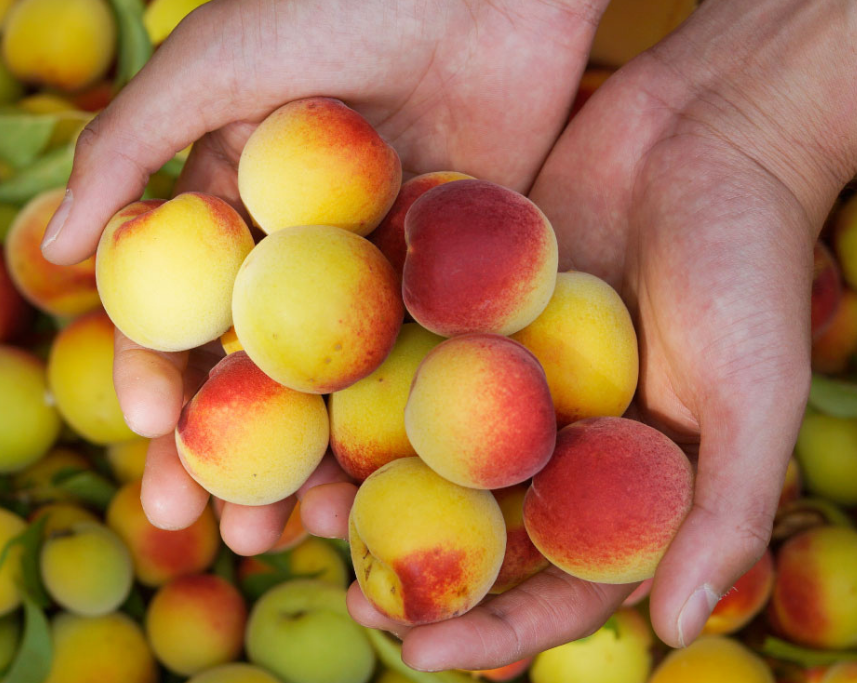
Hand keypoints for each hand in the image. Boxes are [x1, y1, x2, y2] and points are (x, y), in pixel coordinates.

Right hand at [39, 0, 609, 552]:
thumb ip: (129, 151)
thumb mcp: (211, 61)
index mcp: (239, 199)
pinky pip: (429, 357)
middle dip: (232, 447)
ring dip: (316, 461)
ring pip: (342, 381)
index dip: (160, 371)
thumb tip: (56, 251)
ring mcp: (386, 260)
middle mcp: (308, 242)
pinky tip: (386, 487)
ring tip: (296, 536)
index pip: (186, 305)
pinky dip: (406, 424)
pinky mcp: (464, 267)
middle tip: (210, 525)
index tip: (148, 432)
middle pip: (260, 365)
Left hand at [344, 0, 856, 668]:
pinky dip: (353, 387)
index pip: (550, 583)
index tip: (418, 654)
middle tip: (344, 595)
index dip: (490, 631)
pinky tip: (298, 407)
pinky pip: (401, 358)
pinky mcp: (457, 306)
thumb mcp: (754, 393)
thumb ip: (723, 510)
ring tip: (301, 511)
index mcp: (615, 480)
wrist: (705, 131)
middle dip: (405, 567)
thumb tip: (676, 628)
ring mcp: (495, 374)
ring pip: (418, 450)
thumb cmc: (750, 265)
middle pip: (469, 527)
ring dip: (361, 486)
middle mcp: (547, 438)